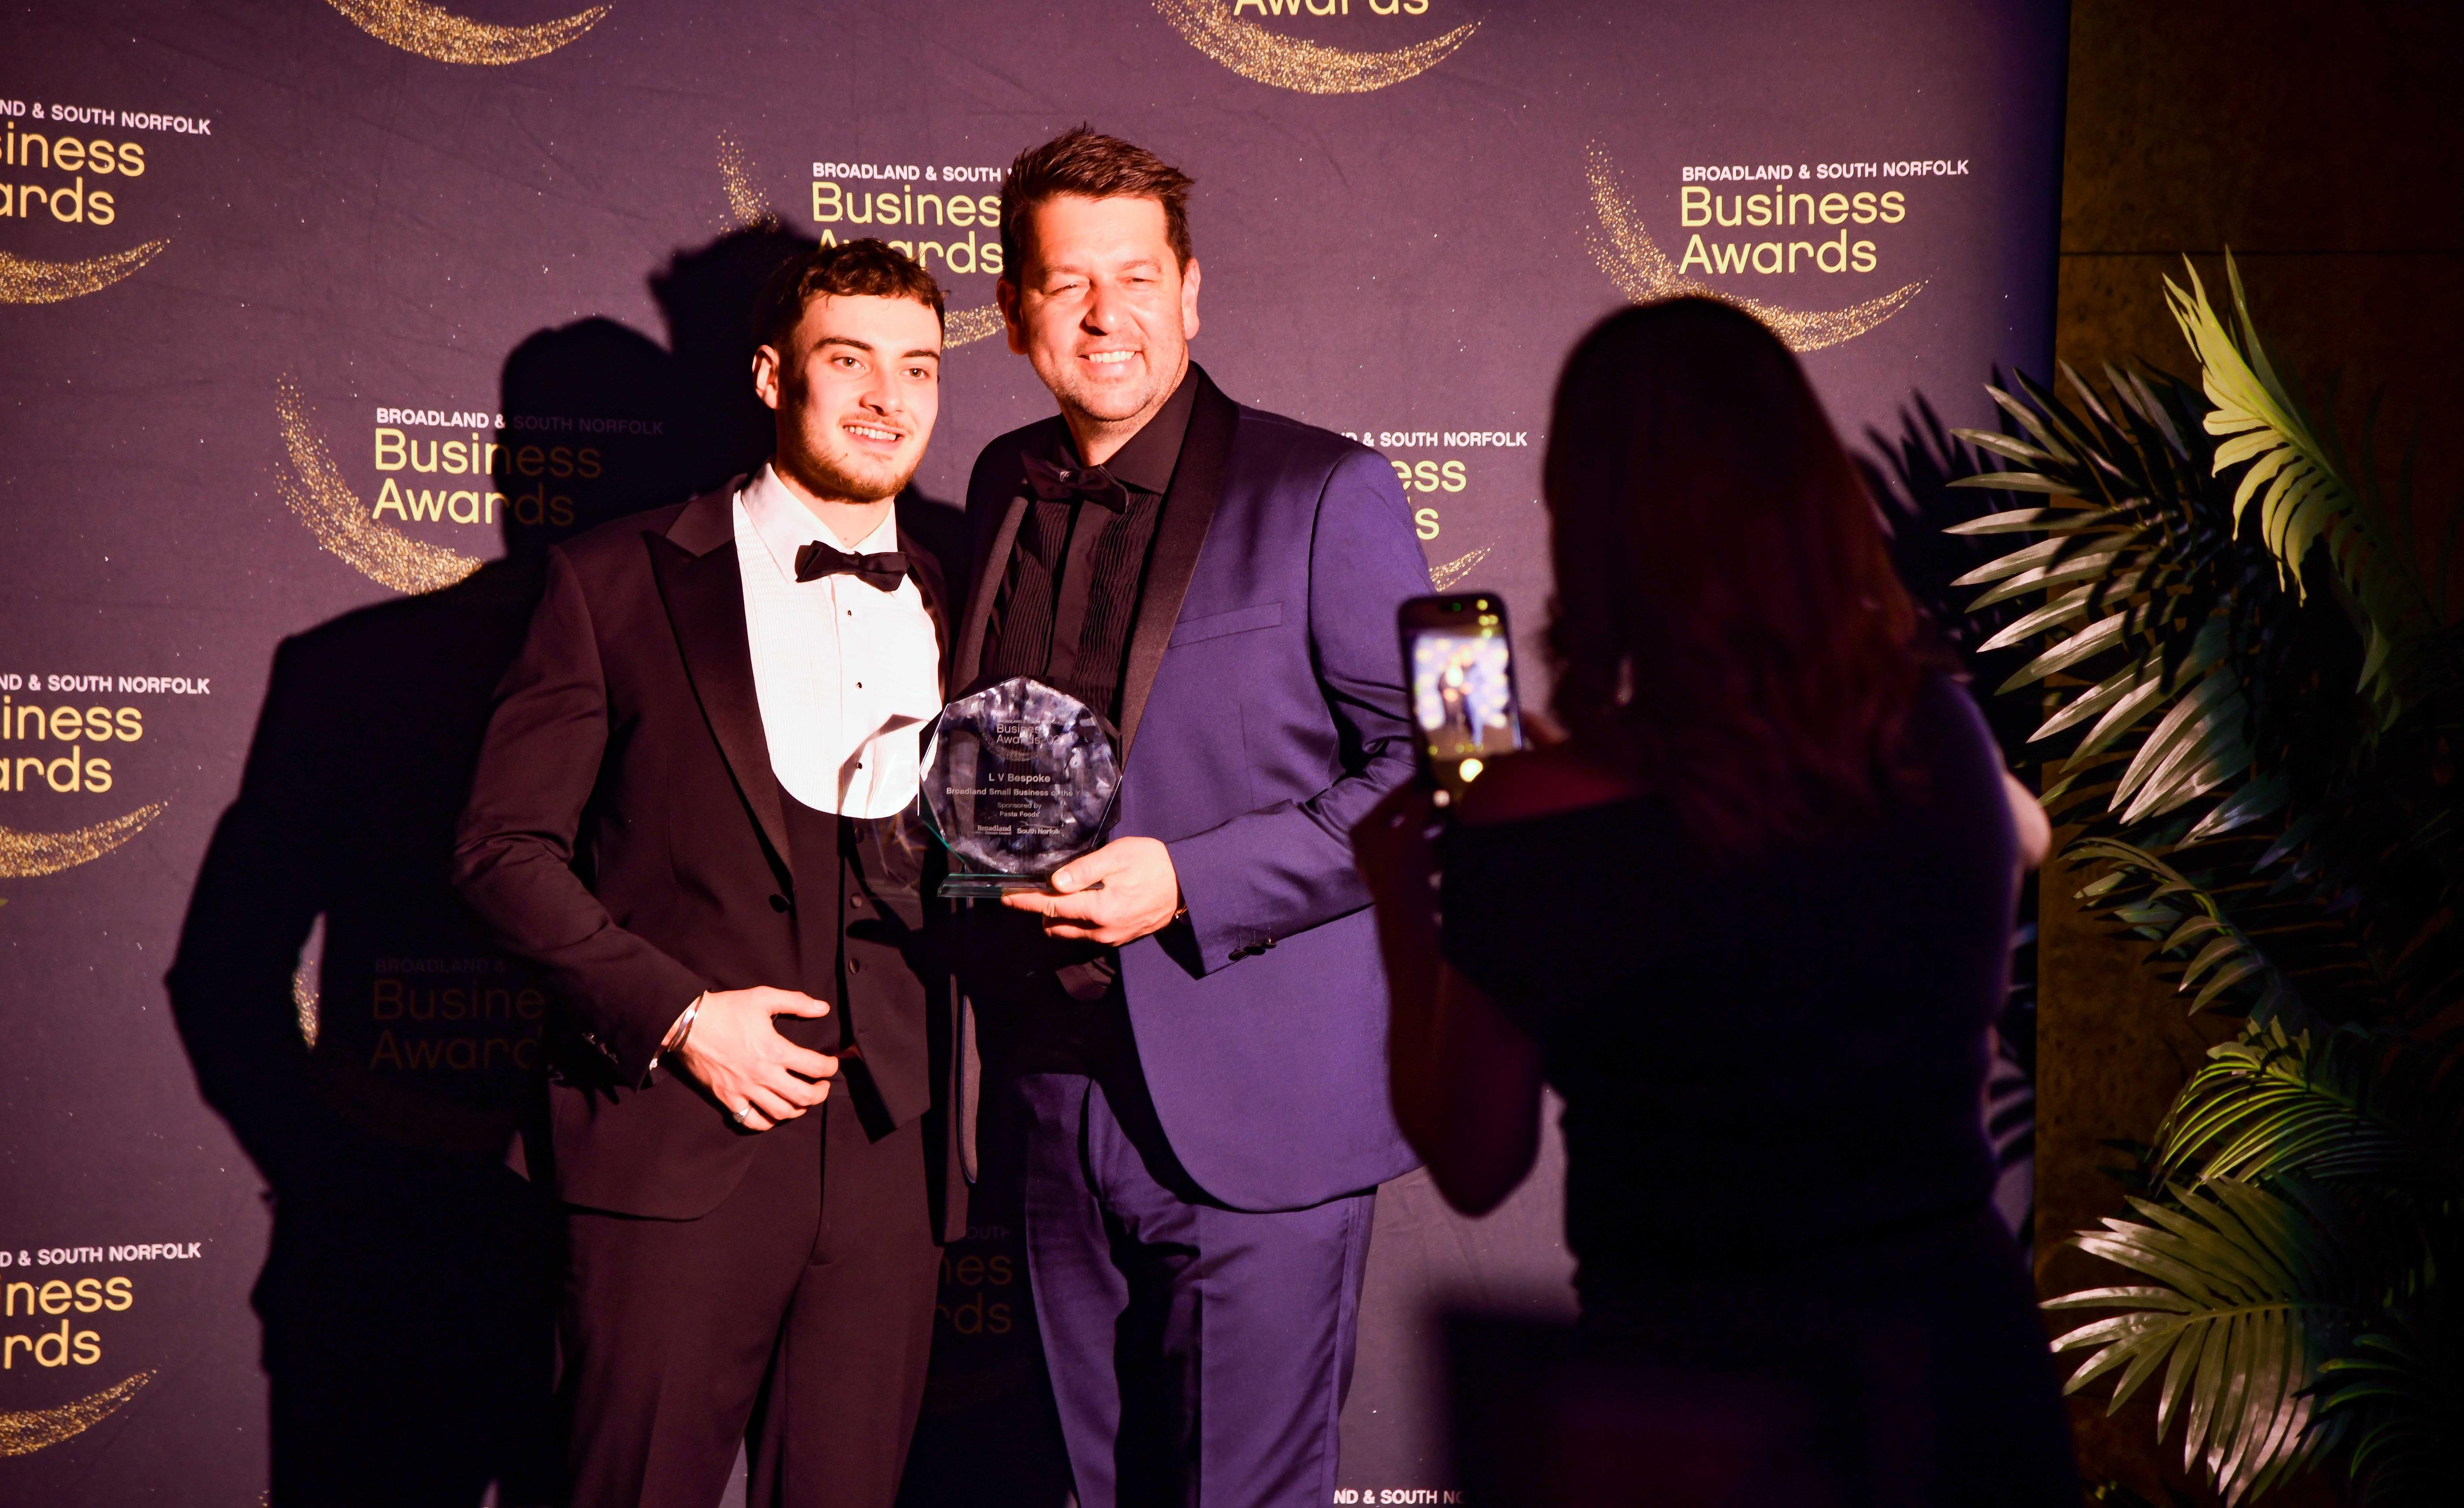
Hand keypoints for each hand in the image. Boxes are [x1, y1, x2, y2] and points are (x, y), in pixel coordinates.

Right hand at [673, 986, 836, 1131]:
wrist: (687, 1024)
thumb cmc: (726, 1009)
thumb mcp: (763, 997)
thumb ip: (796, 1002)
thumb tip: (823, 1008)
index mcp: (776, 1050)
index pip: (815, 1066)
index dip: (830, 1067)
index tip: (831, 1063)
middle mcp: (764, 1075)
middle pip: (804, 1097)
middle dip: (820, 1093)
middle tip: (822, 1086)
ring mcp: (745, 1090)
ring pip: (781, 1113)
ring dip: (799, 1109)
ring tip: (802, 1101)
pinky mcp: (728, 1099)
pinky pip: (751, 1121)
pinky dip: (767, 1122)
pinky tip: (774, 1114)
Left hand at [1000, 836, 1181, 945]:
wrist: (1188, 884)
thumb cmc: (1154, 863)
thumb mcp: (1118, 856)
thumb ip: (1084, 870)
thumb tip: (1055, 883)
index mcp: (1100, 909)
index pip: (1053, 908)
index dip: (1026, 902)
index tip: (1005, 897)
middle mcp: (1103, 930)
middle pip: (1056, 926)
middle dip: (1042, 910)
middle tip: (1040, 887)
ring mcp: (1112, 937)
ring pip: (1070, 933)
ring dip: (1059, 917)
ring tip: (1063, 893)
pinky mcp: (1120, 937)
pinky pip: (1087, 934)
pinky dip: (1077, 921)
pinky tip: (1084, 900)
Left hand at [1352, 782, 1439, 919]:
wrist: (1407, 914)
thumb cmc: (1402, 866)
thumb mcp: (1411, 830)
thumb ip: (1419, 807)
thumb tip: (1429, 791)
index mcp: (1364, 830)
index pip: (1391, 800)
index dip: (1413, 786)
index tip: (1431, 775)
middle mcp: (1369, 845)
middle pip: (1402, 819)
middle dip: (1426, 810)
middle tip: (1446, 797)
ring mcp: (1383, 864)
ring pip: (1412, 837)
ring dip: (1433, 828)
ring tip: (1453, 816)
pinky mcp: (1399, 878)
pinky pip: (1418, 855)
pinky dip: (1434, 847)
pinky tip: (1452, 839)